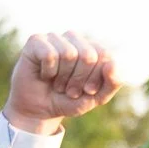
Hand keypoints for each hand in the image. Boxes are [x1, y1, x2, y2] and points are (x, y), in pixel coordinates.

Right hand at [3, 32, 119, 133]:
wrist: (39, 110)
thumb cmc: (69, 100)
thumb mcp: (97, 97)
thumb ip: (112, 83)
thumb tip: (112, 63)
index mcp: (93, 48)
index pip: (105, 55)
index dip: (96, 79)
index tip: (87, 91)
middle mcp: (75, 38)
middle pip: (88, 55)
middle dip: (79, 79)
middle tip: (70, 89)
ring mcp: (55, 37)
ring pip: (68, 54)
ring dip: (63, 78)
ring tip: (57, 84)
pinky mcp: (36, 40)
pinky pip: (49, 55)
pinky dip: (48, 72)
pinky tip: (44, 75)